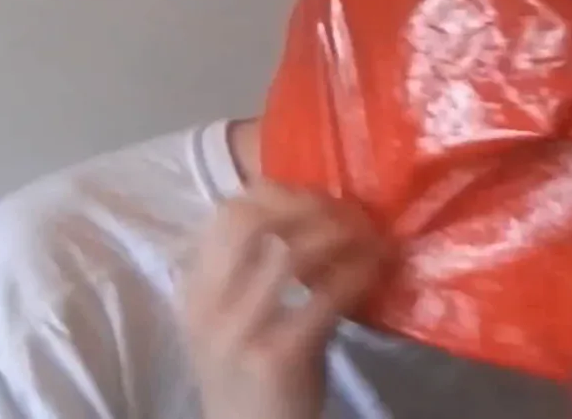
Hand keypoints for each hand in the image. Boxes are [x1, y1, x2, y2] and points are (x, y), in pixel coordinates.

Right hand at [182, 182, 388, 418]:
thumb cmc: (250, 377)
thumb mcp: (235, 319)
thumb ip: (257, 272)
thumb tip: (313, 216)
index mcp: (196, 289)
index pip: (228, 214)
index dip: (278, 194)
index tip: (317, 198)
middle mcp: (207, 303)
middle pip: (252, 221)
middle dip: (307, 206)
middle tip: (347, 213)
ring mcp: (238, 330)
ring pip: (291, 252)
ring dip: (340, 235)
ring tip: (368, 236)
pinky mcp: (276, 356)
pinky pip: (325, 296)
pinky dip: (357, 273)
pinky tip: (375, 269)